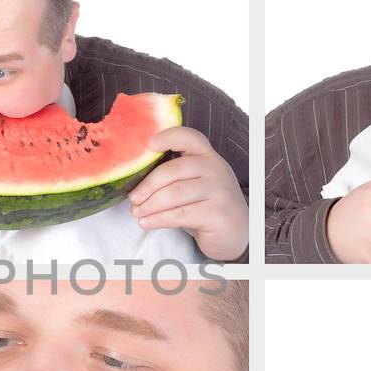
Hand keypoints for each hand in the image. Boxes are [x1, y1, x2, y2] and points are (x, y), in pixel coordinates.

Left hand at [128, 128, 246, 258]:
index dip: (168, 137)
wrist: (238, 233)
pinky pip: (180, 214)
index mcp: (207, 157)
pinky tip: (146, 223)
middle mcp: (216, 169)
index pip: (190, 138)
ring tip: (137, 213)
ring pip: (174, 194)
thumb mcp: (195, 185)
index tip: (148, 144)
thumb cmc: (207, 206)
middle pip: (174, 170)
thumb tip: (136, 180)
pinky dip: (158, 219)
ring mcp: (219, 190)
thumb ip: (176, 176)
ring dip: (150, 205)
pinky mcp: (217, 213)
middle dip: (148, 185)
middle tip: (133, 198)